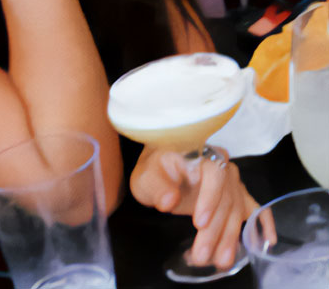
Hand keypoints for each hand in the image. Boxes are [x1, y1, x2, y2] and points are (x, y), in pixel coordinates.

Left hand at [130, 146, 257, 269]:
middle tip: (202, 255)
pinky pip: (254, 207)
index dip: (209, 198)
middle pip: (225, 198)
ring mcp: (232, 180)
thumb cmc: (155, 169)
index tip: (199, 223)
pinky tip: (267, 240)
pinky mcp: (237, 195)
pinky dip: (263, 223)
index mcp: (200, 153)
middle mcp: (221, 165)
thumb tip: (170, 200)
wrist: (163, 167)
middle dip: (215, 230)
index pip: (213, 173)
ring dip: (229, 238)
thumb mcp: (147, 176)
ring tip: (219, 261)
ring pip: (236, 210)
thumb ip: (157, 187)